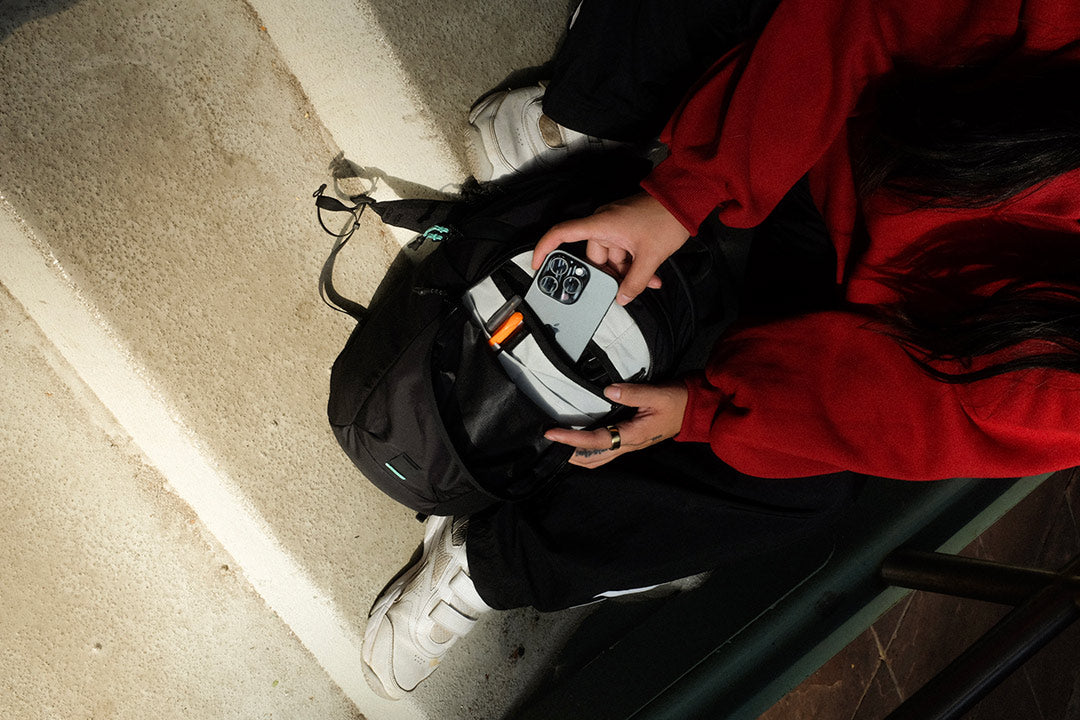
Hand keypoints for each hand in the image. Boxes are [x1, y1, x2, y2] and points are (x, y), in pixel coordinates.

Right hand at [533, 192, 690, 305]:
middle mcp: (604, 223)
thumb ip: (635, 281)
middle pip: (595, 257)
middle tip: (627, 287)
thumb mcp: (650, 257)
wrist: (686, 198)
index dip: (545, 248)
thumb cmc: (665, 218)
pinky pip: (624, 250)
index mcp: (601, 225)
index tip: (537, 264)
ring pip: (613, 256)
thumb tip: (623, 297)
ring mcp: (616, 225)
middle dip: (612, 274)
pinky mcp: (628, 226)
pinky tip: (651, 275)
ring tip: (649, 281)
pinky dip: (634, 262)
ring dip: (628, 271)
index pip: (562, 234)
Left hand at [545, 382, 687, 468]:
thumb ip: (632, 393)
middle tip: (548, 441)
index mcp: (633, 435)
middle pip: (592, 458)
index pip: (597, 441)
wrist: (693, 410)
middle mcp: (629, 444)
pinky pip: (604, 453)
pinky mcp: (629, 441)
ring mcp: (629, 445)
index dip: (572, 440)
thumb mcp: (657, 393)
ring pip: (597, 459)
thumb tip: (607, 390)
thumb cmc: (676, 401)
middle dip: (569, 453)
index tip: (552, 434)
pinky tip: (578, 444)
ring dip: (577, 456)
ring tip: (558, 445)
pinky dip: (587, 452)